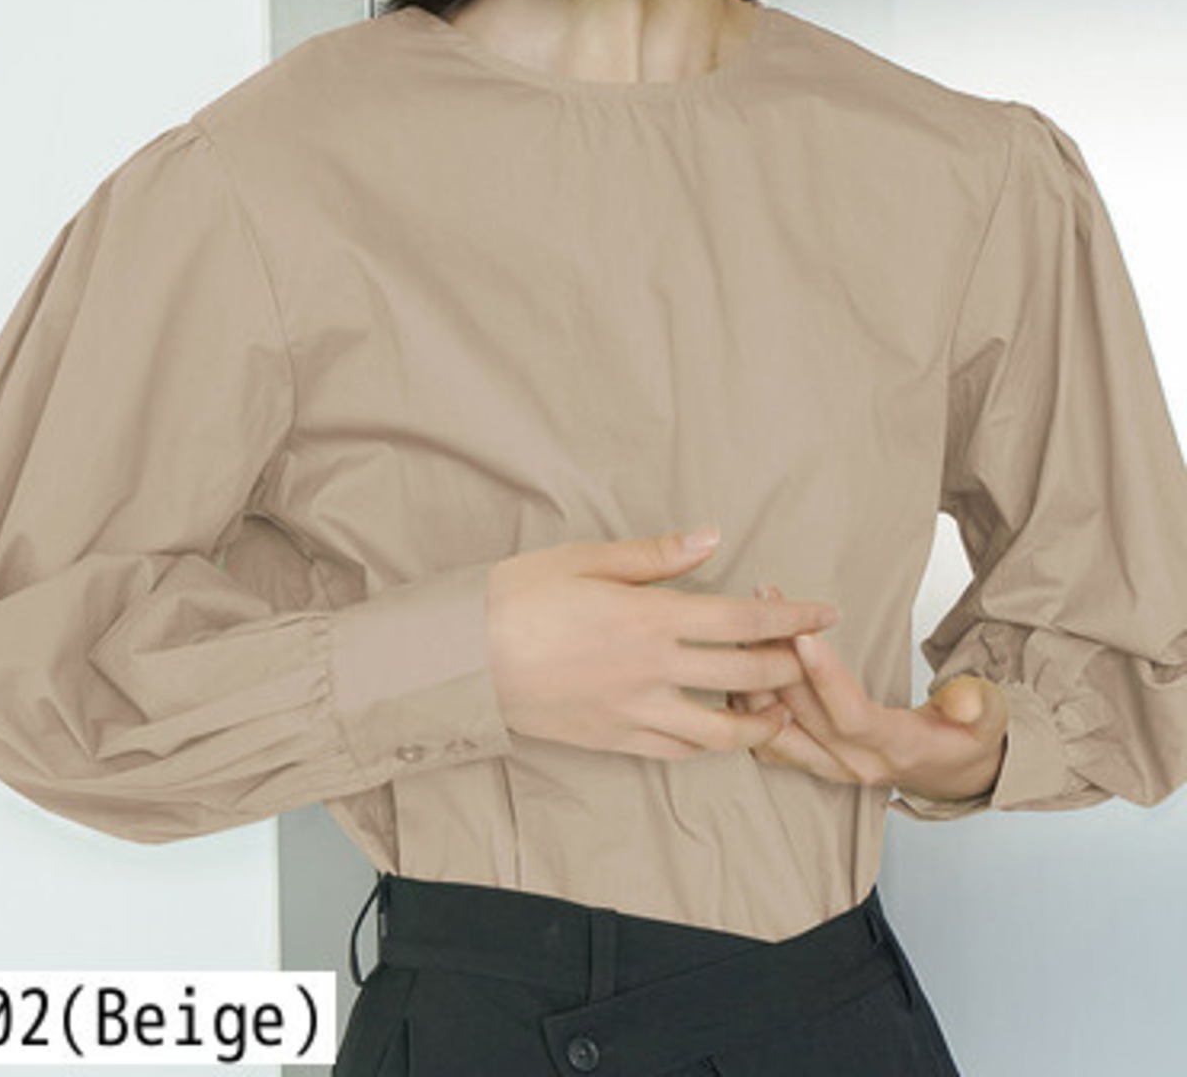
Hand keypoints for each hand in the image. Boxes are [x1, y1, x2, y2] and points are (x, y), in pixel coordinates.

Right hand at [486, 529, 840, 760]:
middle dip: (789, 667)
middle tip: (813, 658)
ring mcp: (633, 712)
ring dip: (758, 721)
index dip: (793, 618)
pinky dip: (706, 745)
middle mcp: (652, 670)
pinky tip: (716, 734)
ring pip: (717, 731)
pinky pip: (674, 751)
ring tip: (780, 711)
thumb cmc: (517, 596)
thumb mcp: (585, 560)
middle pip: (743, 675)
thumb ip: (655, 555)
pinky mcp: (611, 739)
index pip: (743, 621)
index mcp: (649, 617)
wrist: (462, 658)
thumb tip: (711, 538)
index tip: (826, 612)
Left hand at [730, 584, 1008, 801]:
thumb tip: (965, 702)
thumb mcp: (988, 719)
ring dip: (756, 675)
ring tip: (749, 621)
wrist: (950, 770)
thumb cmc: (965, 736)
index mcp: (897, 750)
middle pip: (803, 715)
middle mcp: (854, 764)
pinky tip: (744, 659)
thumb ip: (978, 706)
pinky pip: (766, 736)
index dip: (825, 678)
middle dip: (780, 657)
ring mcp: (827, 766)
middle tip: (766, 604)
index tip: (804, 635)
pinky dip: (749, 700)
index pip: (852, 717)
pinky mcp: (810, 760)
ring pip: (775, 727)